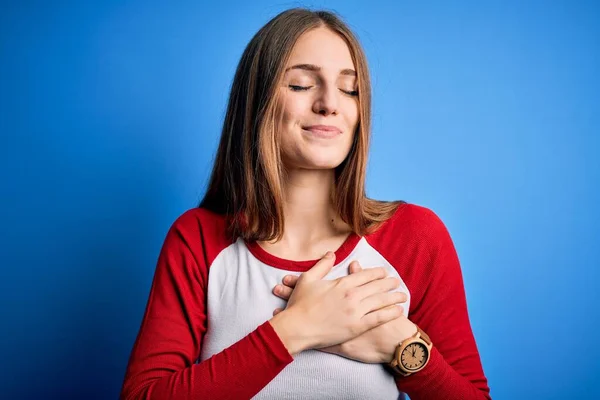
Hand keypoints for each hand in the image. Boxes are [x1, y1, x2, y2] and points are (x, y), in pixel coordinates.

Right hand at [273, 261, 416, 363]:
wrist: (297, 328)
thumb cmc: (300, 304)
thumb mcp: (308, 279)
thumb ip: (322, 265)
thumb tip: (331, 253)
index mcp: (342, 283)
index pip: (365, 275)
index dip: (377, 273)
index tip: (384, 272)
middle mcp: (352, 296)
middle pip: (376, 286)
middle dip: (389, 283)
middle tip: (397, 282)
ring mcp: (355, 312)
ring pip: (380, 301)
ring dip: (394, 297)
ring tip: (402, 295)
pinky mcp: (356, 327)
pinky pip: (378, 318)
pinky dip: (390, 313)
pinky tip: (398, 310)